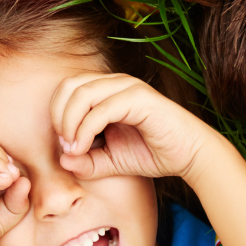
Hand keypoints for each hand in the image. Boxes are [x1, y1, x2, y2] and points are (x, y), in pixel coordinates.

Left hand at [51, 73, 214, 184]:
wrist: (190, 155)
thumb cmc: (152, 153)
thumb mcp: (110, 161)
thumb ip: (86, 162)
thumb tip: (62, 160)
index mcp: (106, 90)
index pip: (67, 89)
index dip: (56, 114)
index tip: (64, 145)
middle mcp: (115, 83)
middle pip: (70, 85)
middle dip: (58, 115)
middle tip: (65, 144)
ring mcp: (128, 87)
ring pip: (82, 92)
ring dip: (69, 122)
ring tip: (73, 147)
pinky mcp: (139, 98)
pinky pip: (102, 109)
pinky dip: (85, 129)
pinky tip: (84, 148)